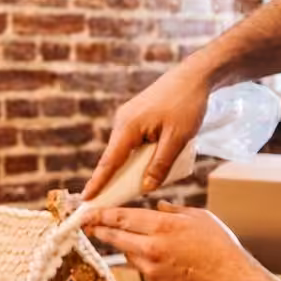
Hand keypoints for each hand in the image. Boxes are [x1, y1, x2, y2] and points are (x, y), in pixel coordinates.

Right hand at [83, 65, 210, 199]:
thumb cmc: (187, 104)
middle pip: (115, 159)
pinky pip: (132, 144)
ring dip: (128, 169)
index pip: (110, 162)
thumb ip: (160, 164)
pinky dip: (136, 158)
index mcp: (129, 127)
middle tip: (107, 204)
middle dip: (112, 181)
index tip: (86, 199)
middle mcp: (123, 122)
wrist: (194, 77)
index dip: (98, 183)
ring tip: (132, 189)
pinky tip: (146, 167)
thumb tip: (145, 188)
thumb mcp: (177, 138)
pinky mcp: (137, 118)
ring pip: (124, 152)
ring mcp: (129, 119)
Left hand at [84, 203, 262, 280]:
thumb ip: (173, 210)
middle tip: (89, 224)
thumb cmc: (219, 246)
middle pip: (115, 236)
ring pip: (127, 252)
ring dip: (125, 244)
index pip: (122, 217)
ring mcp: (151, 269)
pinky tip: (156, 256)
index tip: (89, 211)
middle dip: (100, 229)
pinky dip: (142, 259)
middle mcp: (152, 248)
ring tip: (130, 237)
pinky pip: (140, 267)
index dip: (102, 214)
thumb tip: (158, 206)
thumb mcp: (199, 217)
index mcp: (163, 226)